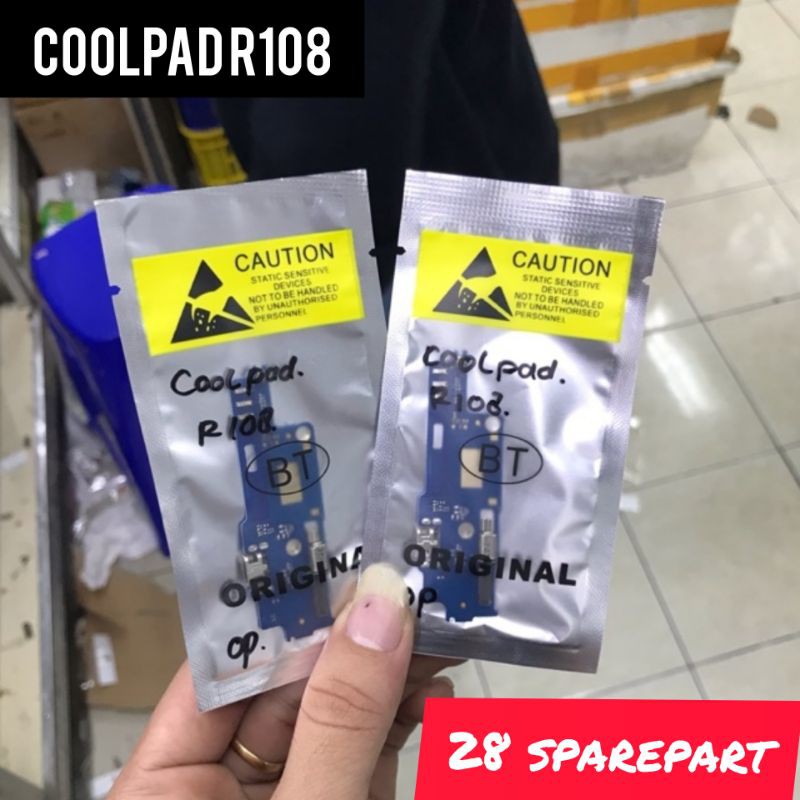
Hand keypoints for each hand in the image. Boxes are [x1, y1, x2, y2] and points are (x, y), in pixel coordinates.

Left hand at [109, 564, 454, 798]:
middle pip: (291, 688)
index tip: (339, 556)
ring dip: (391, 672)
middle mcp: (223, 783)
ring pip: (338, 716)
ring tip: (437, 622)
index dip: (282, 613)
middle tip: (408, 582)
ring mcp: (290, 795)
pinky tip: (434, 687)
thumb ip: (338, 720)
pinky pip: (368, 752)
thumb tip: (379, 605)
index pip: (221, 672)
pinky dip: (404, 720)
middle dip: (355, 638)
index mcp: (167, 785)